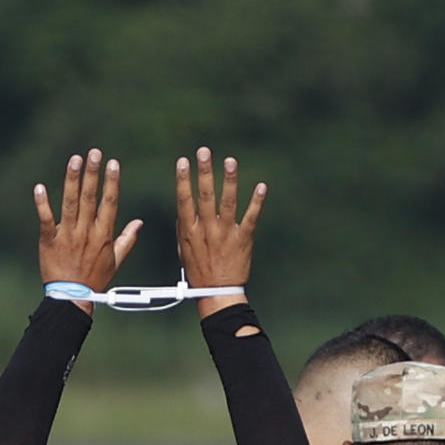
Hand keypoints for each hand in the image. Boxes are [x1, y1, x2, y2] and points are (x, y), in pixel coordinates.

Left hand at [35, 149, 141, 307]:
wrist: (71, 298)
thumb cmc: (94, 280)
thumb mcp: (116, 261)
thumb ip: (127, 240)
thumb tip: (139, 222)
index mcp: (103, 235)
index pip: (109, 203)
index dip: (111, 182)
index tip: (113, 163)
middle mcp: (86, 232)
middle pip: (89, 198)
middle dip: (92, 174)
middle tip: (94, 152)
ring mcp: (67, 235)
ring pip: (70, 203)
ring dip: (72, 180)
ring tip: (75, 159)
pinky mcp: (49, 240)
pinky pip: (45, 219)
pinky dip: (42, 203)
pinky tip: (40, 187)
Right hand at [175, 146, 263, 316]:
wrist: (218, 293)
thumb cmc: (199, 272)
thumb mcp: (184, 250)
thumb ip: (183, 228)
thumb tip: (182, 208)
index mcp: (190, 231)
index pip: (184, 200)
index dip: (183, 180)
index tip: (183, 161)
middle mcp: (207, 230)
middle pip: (205, 196)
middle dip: (204, 172)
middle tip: (204, 151)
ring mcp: (226, 234)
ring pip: (228, 202)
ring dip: (229, 180)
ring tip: (230, 161)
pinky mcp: (244, 239)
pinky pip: (251, 217)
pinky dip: (257, 202)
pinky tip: (261, 186)